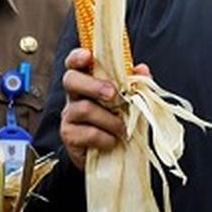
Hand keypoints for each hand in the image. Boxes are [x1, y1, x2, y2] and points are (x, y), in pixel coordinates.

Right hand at [59, 47, 137, 168]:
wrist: (109, 155)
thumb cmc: (118, 121)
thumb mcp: (129, 101)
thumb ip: (135, 84)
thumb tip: (142, 70)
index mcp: (87, 81)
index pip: (74, 63)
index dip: (77, 56)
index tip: (88, 56)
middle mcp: (74, 96)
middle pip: (71, 80)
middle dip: (93, 85)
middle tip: (112, 95)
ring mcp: (69, 116)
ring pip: (84, 109)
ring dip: (109, 119)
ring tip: (122, 128)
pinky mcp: (69, 135)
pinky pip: (88, 133)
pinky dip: (105, 138)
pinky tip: (112, 141)